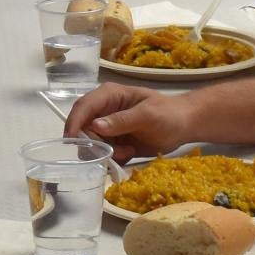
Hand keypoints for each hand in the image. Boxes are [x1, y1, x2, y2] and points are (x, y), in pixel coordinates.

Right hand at [65, 83, 191, 161]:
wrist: (183, 126)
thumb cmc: (168, 114)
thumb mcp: (147, 115)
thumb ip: (122, 120)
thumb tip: (96, 125)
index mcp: (109, 96)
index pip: (83, 107)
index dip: (74, 123)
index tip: (71, 140)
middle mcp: (103, 110)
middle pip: (82, 129)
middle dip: (97, 144)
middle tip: (119, 152)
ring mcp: (107, 127)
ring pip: (90, 145)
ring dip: (106, 154)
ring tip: (128, 152)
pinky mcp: (112, 142)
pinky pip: (101, 154)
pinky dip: (112, 159)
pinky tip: (129, 154)